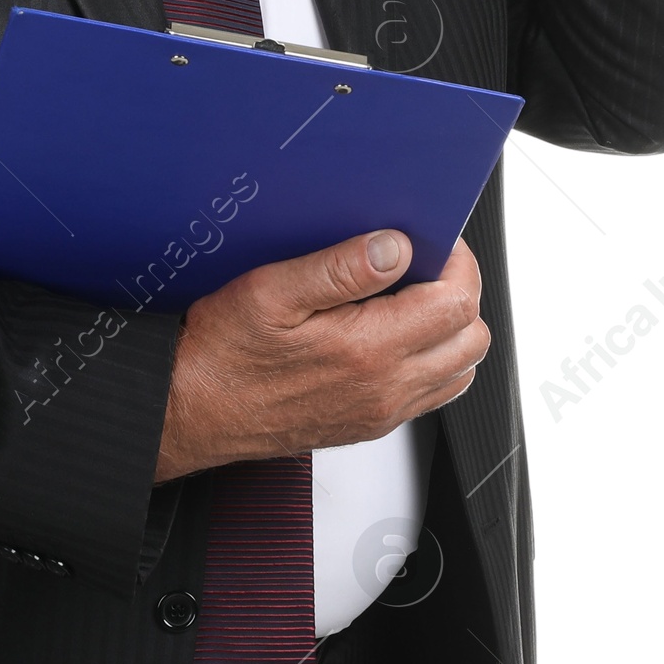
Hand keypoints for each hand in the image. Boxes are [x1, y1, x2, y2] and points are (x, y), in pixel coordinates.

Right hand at [153, 230, 487, 481]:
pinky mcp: (369, 424)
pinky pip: (431, 393)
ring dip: (449, 329)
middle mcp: (385, 389)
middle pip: (471, 338)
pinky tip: (392, 333)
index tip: (433, 239)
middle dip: (459, 291)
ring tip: (410, 296)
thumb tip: (395, 246)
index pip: (456, 303)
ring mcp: (381, 412)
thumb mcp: (270, 292)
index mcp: (367, 351)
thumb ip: (339, 269)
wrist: (191, 410)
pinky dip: (432, 359)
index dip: (456, 261)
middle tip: (424, 263)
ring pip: (459, 370)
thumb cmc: (222, 353)